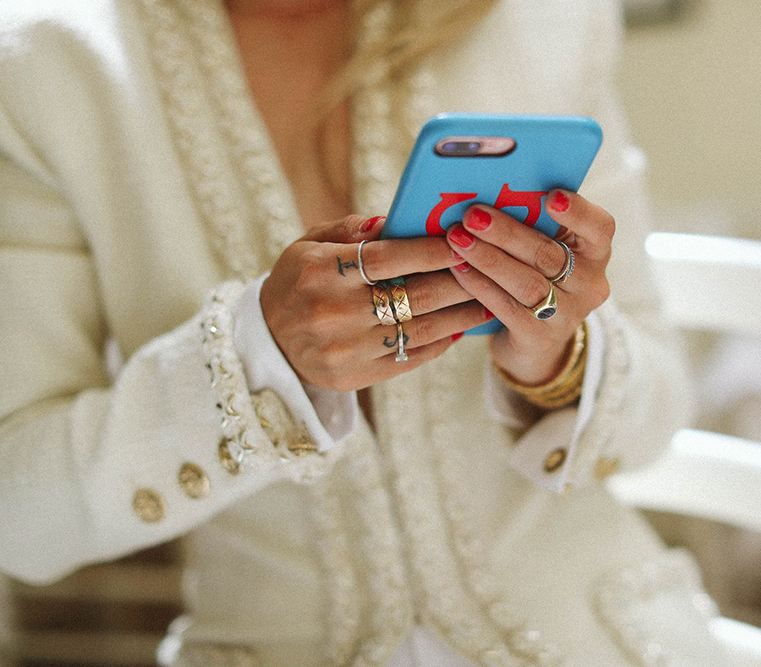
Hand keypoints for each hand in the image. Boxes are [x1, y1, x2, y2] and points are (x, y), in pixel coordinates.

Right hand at [260, 215, 491, 390]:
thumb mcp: (310, 244)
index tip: (462, 239)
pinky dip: (440, 341)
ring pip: (420, 328)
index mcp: (321, 271)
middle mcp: (333, 312)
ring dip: (460, 314)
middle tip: (488, 267)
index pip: (389, 257)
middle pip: (414, 294)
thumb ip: (352, 229)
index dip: (431, 249)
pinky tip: (459, 327)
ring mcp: (346, 349)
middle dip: (458, 279)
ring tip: (487, 299)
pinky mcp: (355, 376)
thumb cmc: (298, 280)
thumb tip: (397, 221)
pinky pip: (410, 357)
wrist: (268, 341)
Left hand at [444, 190, 613, 385]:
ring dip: (488, 258)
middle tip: (473, 215)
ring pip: (527, 282)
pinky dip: (480, 285)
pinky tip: (458, 268)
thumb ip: (532, 220)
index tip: (551, 197)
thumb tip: (489, 188)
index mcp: (596, 251)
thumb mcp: (545, 246)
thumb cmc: (535, 274)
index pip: (600, 227)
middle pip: (548, 254)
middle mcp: (590, 284)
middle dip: (507, 233)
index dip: (578, 212)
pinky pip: (507, 308)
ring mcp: (568, 315)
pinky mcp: (540, 338)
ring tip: (458, 238)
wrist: (535, 339)